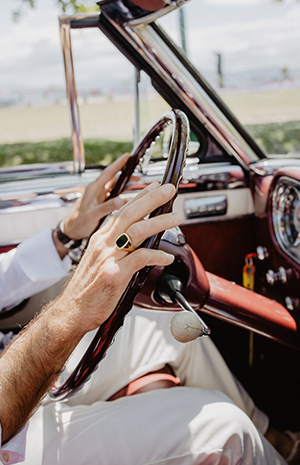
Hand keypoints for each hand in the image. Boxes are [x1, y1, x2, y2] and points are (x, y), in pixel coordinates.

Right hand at [56, 182, 180, 334]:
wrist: (73, 310)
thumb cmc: (88, 288)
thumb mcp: (99, 259)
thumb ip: (116, 247)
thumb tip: (137, 240)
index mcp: (100, 238)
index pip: (122, 211)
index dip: (140, 197)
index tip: (154, 187)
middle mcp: (104, 243)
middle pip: (130, 214)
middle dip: (152, 199)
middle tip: (168, 190)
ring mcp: (108, 257)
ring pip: (138, 231)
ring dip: (159, 222)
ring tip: (175, 219)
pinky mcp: (114, 274)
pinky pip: (140, 258)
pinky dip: (157, 255)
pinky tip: (167, 257)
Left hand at [63, 153, 130, 239]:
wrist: (72, 230)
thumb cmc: (78, 222)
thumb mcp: (93, 215)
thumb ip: (107, 207)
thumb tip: (121, 200)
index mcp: (93, 189)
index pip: (108, 173)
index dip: (118, 163)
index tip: (128, 156)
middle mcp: (96, 190)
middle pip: (113, 177)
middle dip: (125, 172)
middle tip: (137, 169)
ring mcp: (99, 196)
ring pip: (114, 185)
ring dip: (124, 182)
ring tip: (137, 179)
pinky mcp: (101, 202)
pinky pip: (113, 194)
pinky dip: (122, 192)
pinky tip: (129, 194)